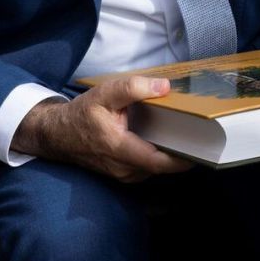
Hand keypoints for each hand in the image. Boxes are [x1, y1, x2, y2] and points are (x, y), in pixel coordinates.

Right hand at [11, 76, 191, 181]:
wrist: (57, 134)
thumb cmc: (82, 114)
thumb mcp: (105, 94)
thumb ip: (134, 88)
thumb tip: (165, 87)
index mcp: (119, 148)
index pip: (158, 162)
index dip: (182, 159)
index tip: (202, 148)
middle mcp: (123, 168)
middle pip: (161, 166)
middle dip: (181, 153)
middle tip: (201, 136)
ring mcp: (122, 174)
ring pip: (155, 168)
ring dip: (170, 155)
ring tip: (187, 136)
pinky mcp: (122, 173)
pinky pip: (147, 167)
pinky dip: (158, 156)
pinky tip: (167, 140)